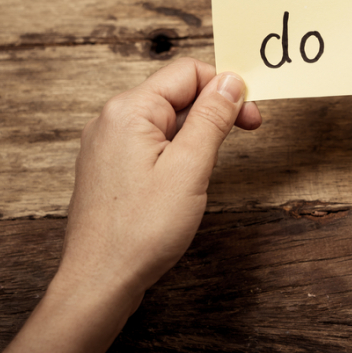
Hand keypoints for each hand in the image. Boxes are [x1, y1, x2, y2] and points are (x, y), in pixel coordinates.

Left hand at [0, 57, 259, 352]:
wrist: (100, 280)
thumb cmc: (140, 231)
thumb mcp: (189, 168)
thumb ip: (212, 118)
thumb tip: (230, 81)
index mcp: (129, 110)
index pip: (187, 72)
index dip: (225, 88)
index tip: (251, 115)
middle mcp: (112, 119)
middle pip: (176, 91)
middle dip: (215, 108)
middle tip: (248, 130)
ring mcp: (107, 142)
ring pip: (166, 117)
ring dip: (198, 129)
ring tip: (213, 161)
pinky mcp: (110, 165)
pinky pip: (152, 139)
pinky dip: (178, 147)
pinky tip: (188, 174)